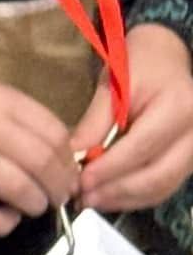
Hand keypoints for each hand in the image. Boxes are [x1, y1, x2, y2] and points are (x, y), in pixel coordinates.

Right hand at [0, 83, 79, 237]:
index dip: (69, 161)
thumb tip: (73, 164)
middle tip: (56, 197)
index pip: (55, 133)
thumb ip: (31, 126)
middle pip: (42, 163)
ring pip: (21, 191)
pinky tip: (4, 215)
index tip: (68, 175)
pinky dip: (7, 224)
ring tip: (31, 205)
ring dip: (36, 206)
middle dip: (59, 188)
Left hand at [75, 24, 192, 214]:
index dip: (110, 168)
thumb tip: (72, 155)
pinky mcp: (189, 161)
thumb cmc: (138, 62)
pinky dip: (137, 195)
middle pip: (156, 176)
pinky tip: (112, 196)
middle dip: (117, 191)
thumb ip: (95, 120)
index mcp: (177, 108)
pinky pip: (164, 186)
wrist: (168, 53)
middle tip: (84, 198)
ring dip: (125, 199)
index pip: (141, 147)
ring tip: (93, 201)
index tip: (81, 181)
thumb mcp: (112, 82)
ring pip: (162, 187)